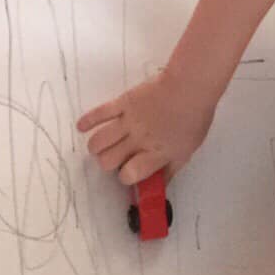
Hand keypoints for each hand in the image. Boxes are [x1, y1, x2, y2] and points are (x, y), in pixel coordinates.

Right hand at [77, 66, 213, 184]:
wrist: (189, 87)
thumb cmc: (193, 119)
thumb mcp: (187, 151)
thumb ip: (170, 170)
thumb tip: (159, 187)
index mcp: (155, 154)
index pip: (128, 175)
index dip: (125, 177)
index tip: (128, 173)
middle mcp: (138, 141)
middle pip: (108, 160)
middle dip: (108, 164)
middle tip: (115, 159)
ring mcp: (128, 121)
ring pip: (99, 141)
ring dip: (96, 148)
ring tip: (101, 147)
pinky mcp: (123, 103)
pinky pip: (100, 113)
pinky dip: (87, 121)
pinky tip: (81, 127)